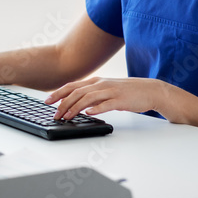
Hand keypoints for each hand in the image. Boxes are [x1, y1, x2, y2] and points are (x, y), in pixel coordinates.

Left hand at [45, 76, 172, 120]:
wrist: (149, 90)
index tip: (47, 100)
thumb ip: (92, 94)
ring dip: (75, 108)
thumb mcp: (107, 89)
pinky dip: (96, 109)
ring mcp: (111, 91)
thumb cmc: (127, 91)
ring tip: (66, 117)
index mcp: (96, 81)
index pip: (72, 86)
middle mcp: (101, 84)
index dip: (58, 93)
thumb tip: (76, 103)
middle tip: (54, 113)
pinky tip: (88, 114)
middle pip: (77, 92)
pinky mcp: (121, 100)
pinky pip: (106, 104)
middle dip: (62, 102)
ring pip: (88, 98)